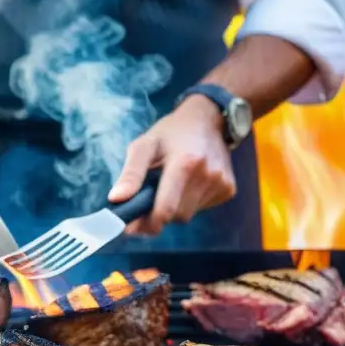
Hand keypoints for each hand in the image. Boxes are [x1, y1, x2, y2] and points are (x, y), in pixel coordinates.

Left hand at [108, 96, 236, 235]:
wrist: (208, 118)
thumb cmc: (171, 132)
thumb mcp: (145, 145)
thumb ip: (130, 174)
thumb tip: (116, 200)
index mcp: (184, 163)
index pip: (165, 209)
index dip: (147, 224)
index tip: (132, 227)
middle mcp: (207, 175)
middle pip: (177, 216)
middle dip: (159, 215)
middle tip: (148, 202)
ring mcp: (222, 183)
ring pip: (190, 215)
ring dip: (175, 208)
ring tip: (170, 187)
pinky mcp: (229, 188)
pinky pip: (202, 208)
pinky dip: (190, 203)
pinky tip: (188, 185)